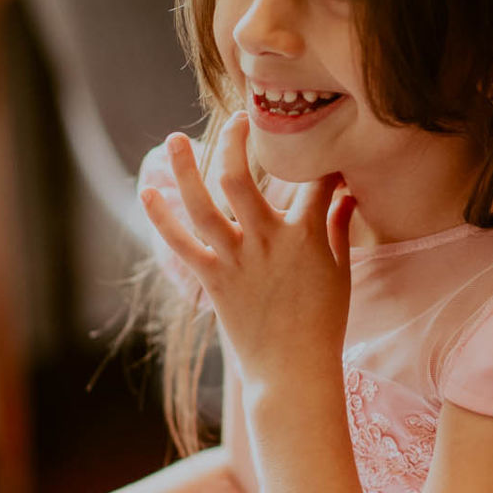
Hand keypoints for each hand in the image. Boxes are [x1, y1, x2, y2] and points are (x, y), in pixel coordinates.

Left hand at [138, 111, 354, 387]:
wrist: (293, 373)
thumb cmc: (323, 325)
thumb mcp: (341, 274)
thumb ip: (339, 229)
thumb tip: (346, 197)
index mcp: (307, 237)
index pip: (314, 181)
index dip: (318, 158)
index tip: (319, 146)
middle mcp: (267, 242)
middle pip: (242, 179)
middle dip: (237, 142)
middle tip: (239, 120)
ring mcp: (237, 260)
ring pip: (203, 205)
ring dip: (186, 169)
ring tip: (175, 138)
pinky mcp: (213, 281)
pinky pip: (181, 244)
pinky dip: (161, 218)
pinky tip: (147, 191)